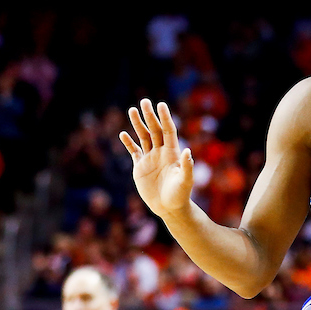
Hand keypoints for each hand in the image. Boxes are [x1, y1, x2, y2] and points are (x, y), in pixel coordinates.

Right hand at [120, 99, 193, 218]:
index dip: (165, 117)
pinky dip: (128, 143)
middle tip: (144, 101)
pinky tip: (123, 134)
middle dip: (149, 116)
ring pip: (143, 137)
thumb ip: (187, 166)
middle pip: (154, 130)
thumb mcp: (185, 181)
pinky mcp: (140, 166)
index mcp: (172, 153)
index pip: (168, 130)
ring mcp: (150, 158)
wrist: (169, 207)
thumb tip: (187, 151)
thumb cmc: (180, 195)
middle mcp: (161, 152)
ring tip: (132, 110)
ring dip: (138, 124)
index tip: (161, 104)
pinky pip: (134, 151)